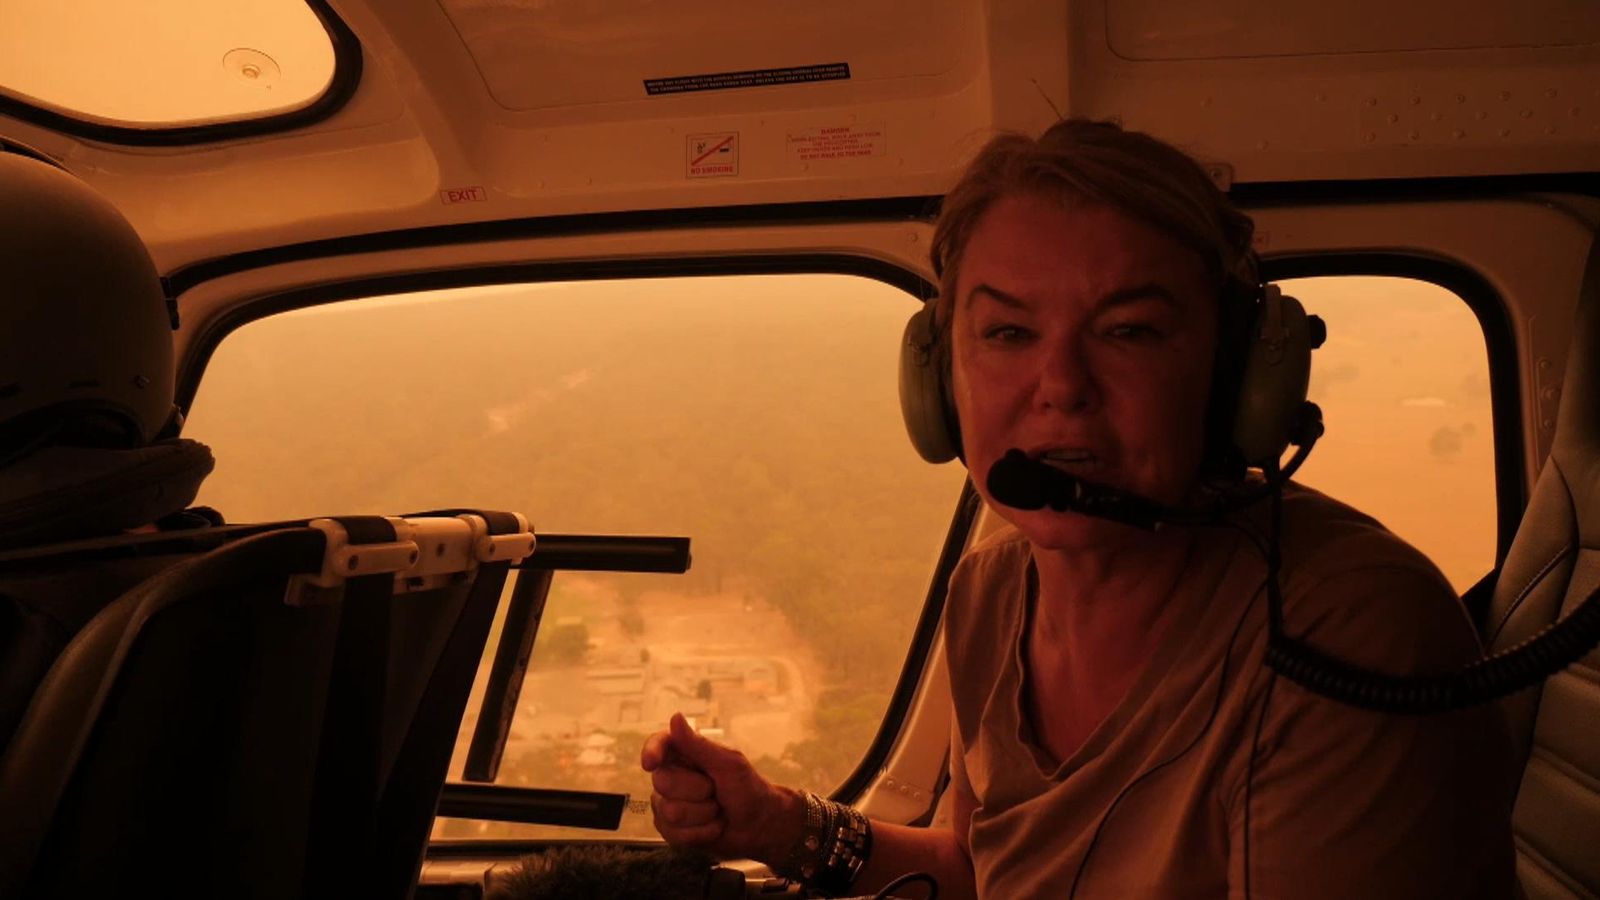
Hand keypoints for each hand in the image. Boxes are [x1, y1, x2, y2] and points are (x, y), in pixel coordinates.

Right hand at [639, 712, 801, 862]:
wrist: (757, 825)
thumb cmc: (747, 788)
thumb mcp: (728, 763)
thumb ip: (698, 745)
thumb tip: (675, 718)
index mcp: (684, 753)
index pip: (658, 745)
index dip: (651, 752)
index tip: (651, 763)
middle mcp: (670, 776)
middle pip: (663, 782)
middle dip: (698, 791)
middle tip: (716, 790)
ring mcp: (666, 804)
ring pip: (671, 812)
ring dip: (704, 814)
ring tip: (717, 809)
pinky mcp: (670, 829)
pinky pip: (674, 834)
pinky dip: (701, 833)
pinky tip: (712, 826)